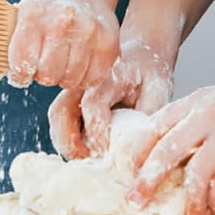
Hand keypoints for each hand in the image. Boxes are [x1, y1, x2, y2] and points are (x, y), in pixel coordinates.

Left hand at [7, 0, 119, 91]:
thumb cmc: (45, 12)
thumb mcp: (21, 18)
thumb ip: (3, 48)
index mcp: (34, 15)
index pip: (21, 63)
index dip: (21, 74)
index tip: (24, 71)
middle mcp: (63, 21)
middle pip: (48, 75)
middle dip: (44, 75)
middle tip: (46, 63)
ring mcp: (89, 31)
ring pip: (71, 80)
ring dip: (65, 77)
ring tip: (63, 60)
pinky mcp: (108, 43)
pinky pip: (92, 79)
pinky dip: (84, 77)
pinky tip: (80, 62)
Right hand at [49, 36, 174, 158]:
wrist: (140, 52)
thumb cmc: (149, 71)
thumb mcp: (158, 88)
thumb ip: (148, 114)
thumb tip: (140, 145)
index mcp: (109, 75)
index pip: (93, 102)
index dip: (96, 130)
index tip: (106, 152)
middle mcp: (84, 81)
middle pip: (61, 110)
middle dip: (70, 142)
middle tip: (89, 163)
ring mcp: (74, 90)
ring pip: (57, 117)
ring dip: (66, 143)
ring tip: (87, 161)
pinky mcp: (71, 100)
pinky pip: (60, 122)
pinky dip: (68, 140)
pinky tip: (86, 153)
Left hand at [128, 74, 214, 214]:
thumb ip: (199, 123)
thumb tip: (177, 157)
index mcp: (197, 101)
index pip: (156, 125)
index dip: (139, 151)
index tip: (129, 172)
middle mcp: (206, 115)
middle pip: (165, 150)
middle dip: (147, 180)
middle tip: (136, 201)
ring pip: (193, 173)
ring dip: (187, 200)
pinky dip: (213, 201)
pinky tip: (214, 208)